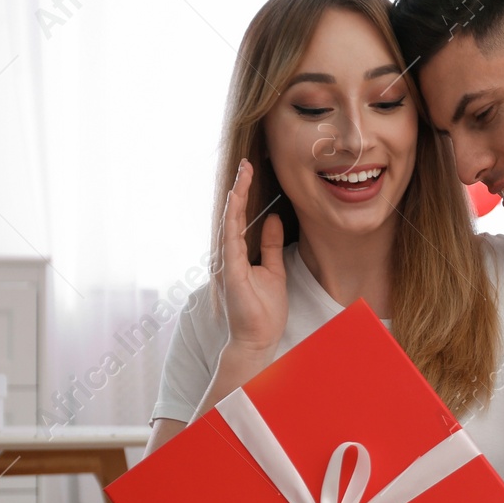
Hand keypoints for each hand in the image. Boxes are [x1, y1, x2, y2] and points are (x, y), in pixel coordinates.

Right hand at [216, 158, 286, 360]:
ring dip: (236, 196)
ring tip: (242, 173)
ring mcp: (228, 262)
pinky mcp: (231, 270)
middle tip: (246, 164)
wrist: (258, 338)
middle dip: (240, 188)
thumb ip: (271, 245)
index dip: (246, 195)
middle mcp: (230, 255)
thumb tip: (274, 219)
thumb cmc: (264, 310)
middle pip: (233, 215)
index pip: (242, 219)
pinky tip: (236, 199)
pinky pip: (231, 238)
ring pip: (231, 221)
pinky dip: (233, 217)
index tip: (252, 172)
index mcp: (240, 255)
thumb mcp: (274, 270)